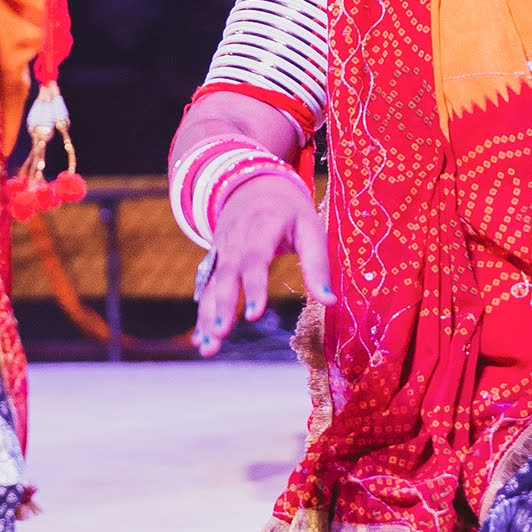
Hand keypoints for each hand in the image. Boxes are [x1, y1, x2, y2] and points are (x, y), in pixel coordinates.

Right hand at [194, 174, 333, 357]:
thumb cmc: (289, 212)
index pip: (256, 256)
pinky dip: (202, 314)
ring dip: (208, 316)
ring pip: (212, 284)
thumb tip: (330, 302)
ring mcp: (221, 250)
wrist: (253, 185)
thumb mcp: (310, 227)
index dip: (254, 285)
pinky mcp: (215, 261)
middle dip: (223, 304)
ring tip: (208, 347)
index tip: (255, 315)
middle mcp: (236, 238)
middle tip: (222, 332)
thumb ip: (318, 264)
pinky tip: (201, 341)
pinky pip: (206, 289)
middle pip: (228, 273)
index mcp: (262, 225)